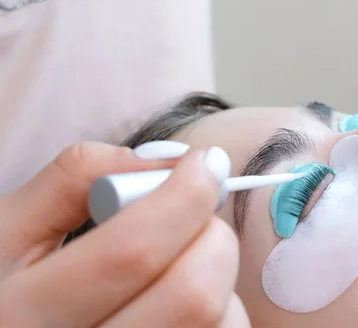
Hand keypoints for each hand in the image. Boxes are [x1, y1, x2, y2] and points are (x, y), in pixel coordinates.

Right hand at [0, 141, 249, 326]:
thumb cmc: (9, 289)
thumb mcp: (9, 229)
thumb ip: (75, 177)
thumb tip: (171, 160)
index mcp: (22, 317)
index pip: (132, 252)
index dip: (184, 197)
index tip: (205, 163)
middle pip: (192, 295)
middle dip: (211, 235)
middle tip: (196, 217)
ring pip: (219, 322)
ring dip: (218, 277)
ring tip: (176, 265)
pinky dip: (223, 310)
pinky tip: (182, 301)